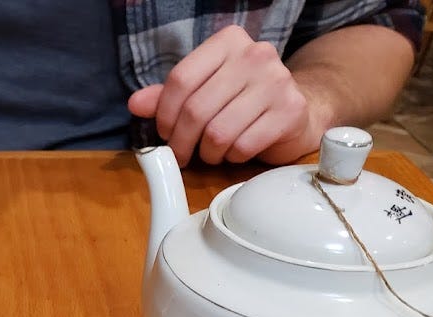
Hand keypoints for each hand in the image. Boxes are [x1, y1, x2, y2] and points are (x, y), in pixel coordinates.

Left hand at [127, 25, 325, 166]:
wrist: (296, 109)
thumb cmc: (242, 100)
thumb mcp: (203, 91)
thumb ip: (169, 96)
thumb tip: (135, 104)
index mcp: (228, 42)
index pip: (180, 79)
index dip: (164, 114)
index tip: (164, 132)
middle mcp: (255, 54)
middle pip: (196, 109)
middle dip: (182, 141)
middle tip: (182, 153)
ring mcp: (276, 81)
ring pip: (218, 132)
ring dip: (208, 152)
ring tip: (211, 152)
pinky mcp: (290, 110)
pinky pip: (242, 146)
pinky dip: (232, 157)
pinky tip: (236, 151)